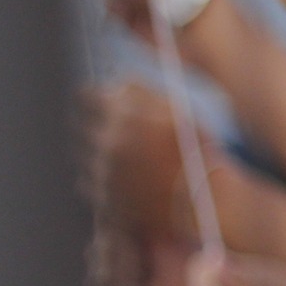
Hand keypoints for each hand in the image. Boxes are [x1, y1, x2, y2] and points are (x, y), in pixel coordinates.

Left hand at [83, 81, 212, 241]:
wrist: (204, 203)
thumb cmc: (197, 152)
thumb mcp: (179, 111)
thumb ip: (143, 91)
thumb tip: (117, 82)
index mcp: (125, 117)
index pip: (87, 98)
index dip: (91, 97)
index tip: (94, 98)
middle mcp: (107, 144)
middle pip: (80, 127)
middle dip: (93, 124)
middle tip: (112, 126)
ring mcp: (103, 174)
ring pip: (83, 155)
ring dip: (96, 151)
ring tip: (124, 154)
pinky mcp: (102, 199)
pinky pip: (88, 182)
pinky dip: (100, 176)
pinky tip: (124, 177)